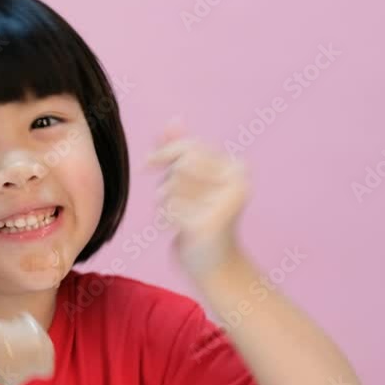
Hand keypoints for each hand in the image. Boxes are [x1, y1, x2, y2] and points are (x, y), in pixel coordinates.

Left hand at [146, 117, 249, 276]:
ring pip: (173, 186)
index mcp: (237, 168)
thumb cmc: (200, 219)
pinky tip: (178, 229)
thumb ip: (182, 150)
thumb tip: (174, 119)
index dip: (165, 152)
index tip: (147, 164)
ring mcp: (226, 203)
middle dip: (168, 180)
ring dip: (165, 201)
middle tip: (174, 200)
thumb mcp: (192, 181)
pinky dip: (166, 218)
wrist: (214, 265)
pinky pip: (171, 208)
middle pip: (181, 164)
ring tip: (179, 216)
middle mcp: (237, 183)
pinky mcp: (211, 224)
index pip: (191, 146)